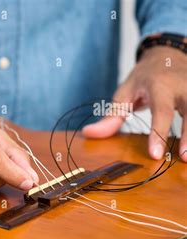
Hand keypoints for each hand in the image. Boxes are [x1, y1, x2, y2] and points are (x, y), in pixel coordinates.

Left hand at [82, 46, 186, 161]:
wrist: (167, 54)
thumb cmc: (143, 79)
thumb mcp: (124, 94)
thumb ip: (110, 117)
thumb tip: (88, 133)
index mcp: (160, 85)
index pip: (161, 111)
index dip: (158, 133)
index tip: (155, 154)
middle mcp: (183, 85)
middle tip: (185, 157)